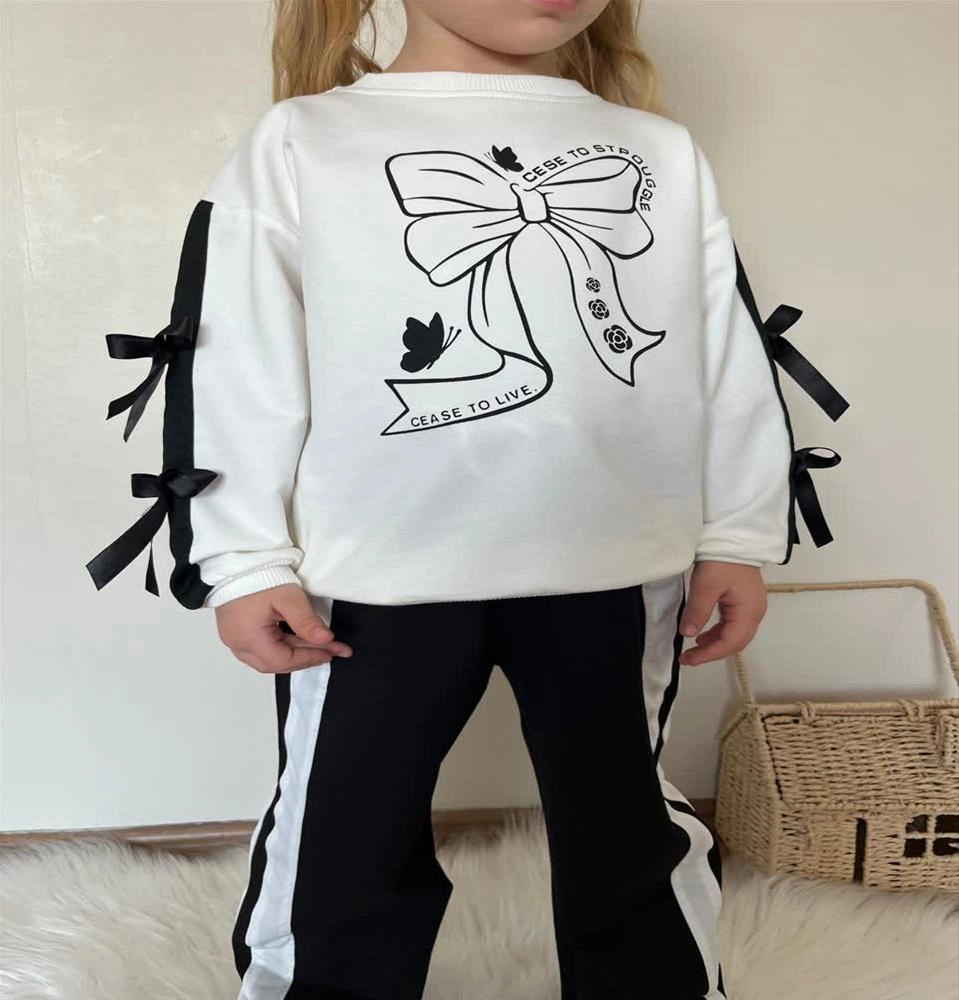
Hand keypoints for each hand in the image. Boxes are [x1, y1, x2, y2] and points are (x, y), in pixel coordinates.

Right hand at [215, 584, 352, 673]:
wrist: (236, 560)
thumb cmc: (258, 575)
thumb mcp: (288, 596)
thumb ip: (306, 621)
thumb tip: (325, 639)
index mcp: (248, 638)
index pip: (283, 661)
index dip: (310, 658)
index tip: (333, 651)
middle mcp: (237, 643)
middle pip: (276, 663)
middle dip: (306, 657)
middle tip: (331, 650)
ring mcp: (234, 638)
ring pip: (269, 657)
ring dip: (296, 652)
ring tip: (320, 645)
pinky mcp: (236, 631)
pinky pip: (261, 647)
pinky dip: (283, 645)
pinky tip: (299, 639)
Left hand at [678, 561, 766, 665]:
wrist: (735, 538)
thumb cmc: (722, 561)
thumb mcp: (705, 586)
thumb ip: (697, 611)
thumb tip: (687, 634)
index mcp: (749, 612)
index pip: (730, 642)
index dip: (709, 654)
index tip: (688, 659)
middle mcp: (755, 613)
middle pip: (735, 642)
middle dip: (712, 652)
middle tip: (689, 658)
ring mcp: (752, 607)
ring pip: (735, 635)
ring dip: (715, 643)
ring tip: (694, 648)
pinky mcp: (745, 601)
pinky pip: (733, 624)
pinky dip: (718, 632)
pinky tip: (703, 633)